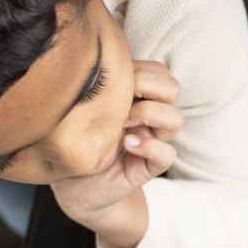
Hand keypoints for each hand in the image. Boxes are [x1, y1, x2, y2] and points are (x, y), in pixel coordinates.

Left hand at [50, 60, 182, 244]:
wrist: (71, 183)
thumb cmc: (72, 140)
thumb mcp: (80, 107)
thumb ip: (95, 88)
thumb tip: (98, 64)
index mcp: (135, 96)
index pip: (158, 72)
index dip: (142, 72)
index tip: (113, 81)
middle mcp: (148, 115)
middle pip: (171, 89)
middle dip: (148, 88)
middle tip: (119, 101)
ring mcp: (151, 139)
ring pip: (175, 118)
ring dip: (149, 115)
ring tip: (122, 124)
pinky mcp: (150, 165)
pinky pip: (167, 154)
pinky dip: (150, 146)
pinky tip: (128, 144)